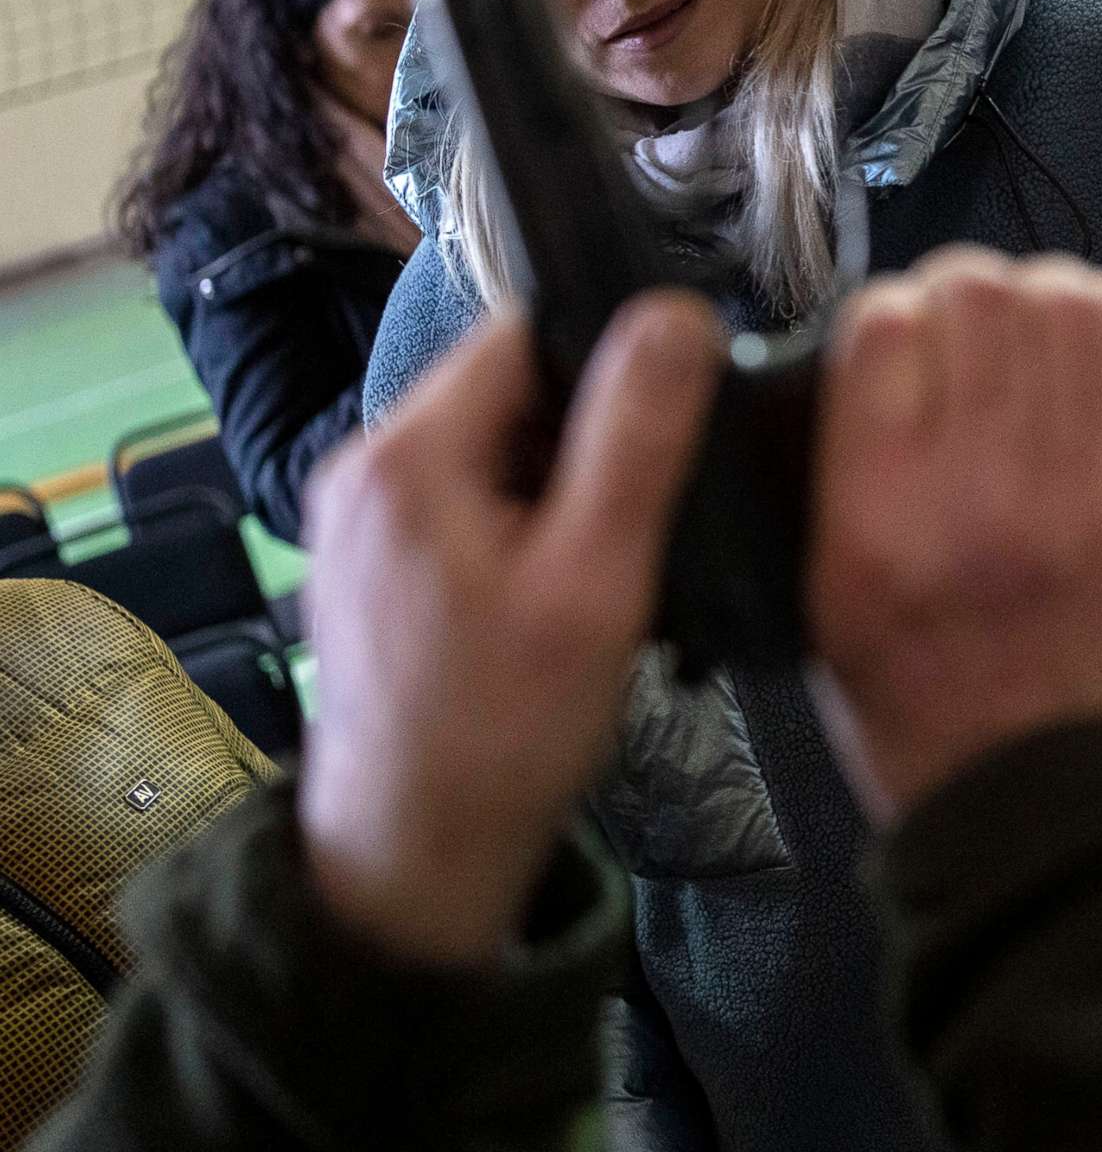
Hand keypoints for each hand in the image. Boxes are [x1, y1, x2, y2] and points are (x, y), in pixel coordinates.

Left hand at [296, 295, 723, 966]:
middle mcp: (363, 465)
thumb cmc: (507, 726)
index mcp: (407, 453)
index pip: (525, 332)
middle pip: (508, 387)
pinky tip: (559, 588)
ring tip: (607, 558)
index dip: (613, 361)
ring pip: (493, 444)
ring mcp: (358, 515)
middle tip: (647, 511)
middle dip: (588, 432)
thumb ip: (636, 438)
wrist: (412, 856)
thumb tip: (676, 312)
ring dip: (559, 482)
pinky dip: (523, 522)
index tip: (675, 424)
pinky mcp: (371, 560)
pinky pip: (466, 497)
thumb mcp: (597, 578)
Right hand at [802, 248, 1101, 822]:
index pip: (881, 327)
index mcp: (882, 531)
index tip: (897, 342)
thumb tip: (867, 351)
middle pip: (981, 293)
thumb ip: (832, 481)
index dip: (888, 314)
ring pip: (1074, 302)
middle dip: (966, 293)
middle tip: (973, 332)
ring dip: (1050, 299)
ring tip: (1042, 342)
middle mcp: (991, 495)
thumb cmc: (932, 715)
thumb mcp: (826, 615)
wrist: (1073, 813)